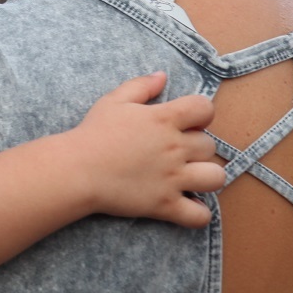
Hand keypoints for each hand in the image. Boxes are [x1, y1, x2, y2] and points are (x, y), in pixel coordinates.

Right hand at [68, 72, 223, 227]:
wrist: (77, 169)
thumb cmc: (93, 133)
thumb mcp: (113, 100)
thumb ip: (141, 85)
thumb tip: (163, 76)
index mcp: (164, 119)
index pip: (205, 108)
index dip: (200, 113)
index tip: (187, 121)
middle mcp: (175, 148)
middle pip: (209, 145)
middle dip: (197, 146)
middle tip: (178, 151)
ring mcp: (173, 179)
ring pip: (215, 178)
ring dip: (206, 177)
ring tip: (191, 177)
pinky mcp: (165, 205)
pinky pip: (200, 216)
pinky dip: (199, 213)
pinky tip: (188, 204)